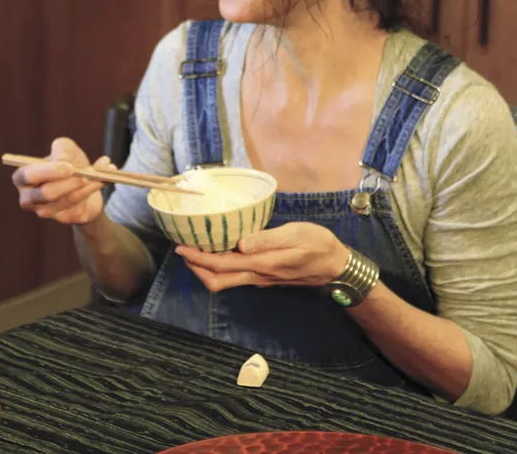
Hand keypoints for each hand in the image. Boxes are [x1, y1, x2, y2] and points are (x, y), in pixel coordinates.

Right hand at [11, 137, 110, 225]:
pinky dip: (93, 190)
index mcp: (22, 177)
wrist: (85, 182)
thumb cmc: (68, 162)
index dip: (47, 172)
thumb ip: (62, 150)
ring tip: (100, 171)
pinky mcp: (63, 218)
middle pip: (46, 194)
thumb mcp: (65, 148)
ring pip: (66, 199)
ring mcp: (45, 211)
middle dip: (69, 183)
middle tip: (86, 174)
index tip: (69, 167)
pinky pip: (79, 205)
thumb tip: (64, 163)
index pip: (27, 176)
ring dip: (86, 184)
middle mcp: (29, 197)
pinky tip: (102, 180)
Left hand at [175, 222, 349, 291]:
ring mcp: (260, 279)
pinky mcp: (264, 276)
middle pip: (217, 281)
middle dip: (196, 268)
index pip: (221, 266)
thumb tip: (240, 243)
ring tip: (195, 248)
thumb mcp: (295, 236)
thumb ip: (267, 240)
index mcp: (261, 265)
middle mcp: (256, 276)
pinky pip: (235, 276)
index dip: (197, 259)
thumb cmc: (317, 245)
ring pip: (225, 281)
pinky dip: (220, 267)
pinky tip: (218, 251)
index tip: (180, 247)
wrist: (336, 266)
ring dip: (206, 269)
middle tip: (182, 248)